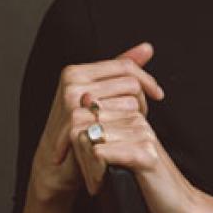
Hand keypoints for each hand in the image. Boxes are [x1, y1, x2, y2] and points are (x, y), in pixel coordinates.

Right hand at [28, 42, 165, 202]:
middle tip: (133, 120)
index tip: (157, 95)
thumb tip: (147, 47)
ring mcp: (73, 104)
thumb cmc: (81, 128)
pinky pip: (124, 120)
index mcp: (76, 72)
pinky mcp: (79, 125)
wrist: (54, 164)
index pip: (126, 66)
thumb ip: (121, 68)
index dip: (147, 80)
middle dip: (141, 104)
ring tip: (123, 130)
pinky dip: (129, 132)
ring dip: (134, 119)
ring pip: (131, 103)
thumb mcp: (99, 93)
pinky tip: (123, 140)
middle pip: (131, 85)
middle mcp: (72, 83)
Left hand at [70, 109, 212, 212]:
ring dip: (84, 165)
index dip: (72, 139)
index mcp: (131, 115)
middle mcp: (137, 120)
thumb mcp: (121, 154)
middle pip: (81, 123)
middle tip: (88, 175)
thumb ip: (101, 135)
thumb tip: (78, 117)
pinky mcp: (144, 155)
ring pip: (87, 137)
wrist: (181, 207)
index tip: (79, 162)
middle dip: (76, 151)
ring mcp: (142, 136)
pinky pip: (100, 153)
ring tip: (96, 182)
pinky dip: (94, 172)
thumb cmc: (150, 183)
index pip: (82, 112)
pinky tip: (102, 185)